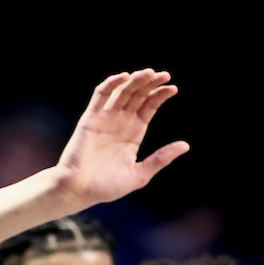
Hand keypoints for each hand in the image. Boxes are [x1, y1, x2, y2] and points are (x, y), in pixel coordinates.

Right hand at [55, 69, 190, 208]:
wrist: (78, 190)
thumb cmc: (105, 187)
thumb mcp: (139, 174)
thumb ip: (160, 159)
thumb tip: (185, 145)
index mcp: (132, 134)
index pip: (148, 107)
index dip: (160, 96)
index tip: (173, 89)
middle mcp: (119, 123)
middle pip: (137, 96)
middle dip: (150, 83)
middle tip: (164, 75)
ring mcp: (104, 119)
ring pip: (121, 92)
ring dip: (135, 80)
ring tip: (149, 73)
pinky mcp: (90, 118)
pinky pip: (100, 96)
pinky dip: (111, 84)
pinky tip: (124, 77)